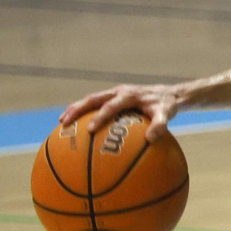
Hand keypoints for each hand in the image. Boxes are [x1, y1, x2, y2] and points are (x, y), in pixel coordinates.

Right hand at [61, 83, 182, 138]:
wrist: (168, 94)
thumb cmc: (166, 106)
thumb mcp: (167, 114)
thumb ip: (160, 125)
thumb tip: (151, 139)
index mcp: (129, 95)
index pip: (111, 105)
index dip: (100, 117)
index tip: (89, 130)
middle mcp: (119, 92)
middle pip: (93, 99)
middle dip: (77, 110)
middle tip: (64, 123)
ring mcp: (114, 93)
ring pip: (90, 100)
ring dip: (75, 109)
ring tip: (62, 123)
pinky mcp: (112, 98)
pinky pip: (95, 104)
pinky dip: (83, 113)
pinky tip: (75, 127)